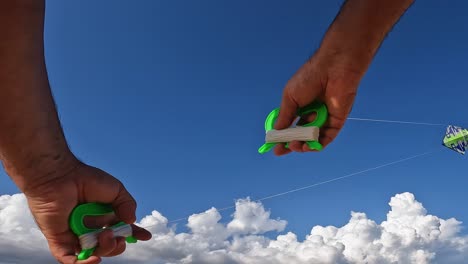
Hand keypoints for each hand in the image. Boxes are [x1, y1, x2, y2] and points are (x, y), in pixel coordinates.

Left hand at [23, 161, 151, 263]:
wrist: (60, 176)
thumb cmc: (86, 179)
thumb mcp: (116, 189)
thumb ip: (127, 204)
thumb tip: (132, 222)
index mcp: (104, 217)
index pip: (121, 231)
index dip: (133, 235)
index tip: (145, 237)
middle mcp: (91, 228)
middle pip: (108, 246)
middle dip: (117, 245)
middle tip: (116, 235)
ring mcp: (75, 235)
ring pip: (92, 254)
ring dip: (105, 250)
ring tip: (106, 237)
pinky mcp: (59, 240)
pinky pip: (68, 260)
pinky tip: (95, 259)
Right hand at [273, 51, 364, 154]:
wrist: (333, 68)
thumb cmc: (310, 77)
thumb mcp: (290, 98)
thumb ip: (285, 116)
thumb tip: (276, 132)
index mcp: (300, 106)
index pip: (290, 126)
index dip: (282, 137)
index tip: (273, 146)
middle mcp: (312, 114)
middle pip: (301, 135)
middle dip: (290, 144)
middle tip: (281, 150)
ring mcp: (324, 118)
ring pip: (313, 139)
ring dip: (302, 145)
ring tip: (295, 145)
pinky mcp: (337, 121)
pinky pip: (327, 137)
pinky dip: (318, 144)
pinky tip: (308, 145)